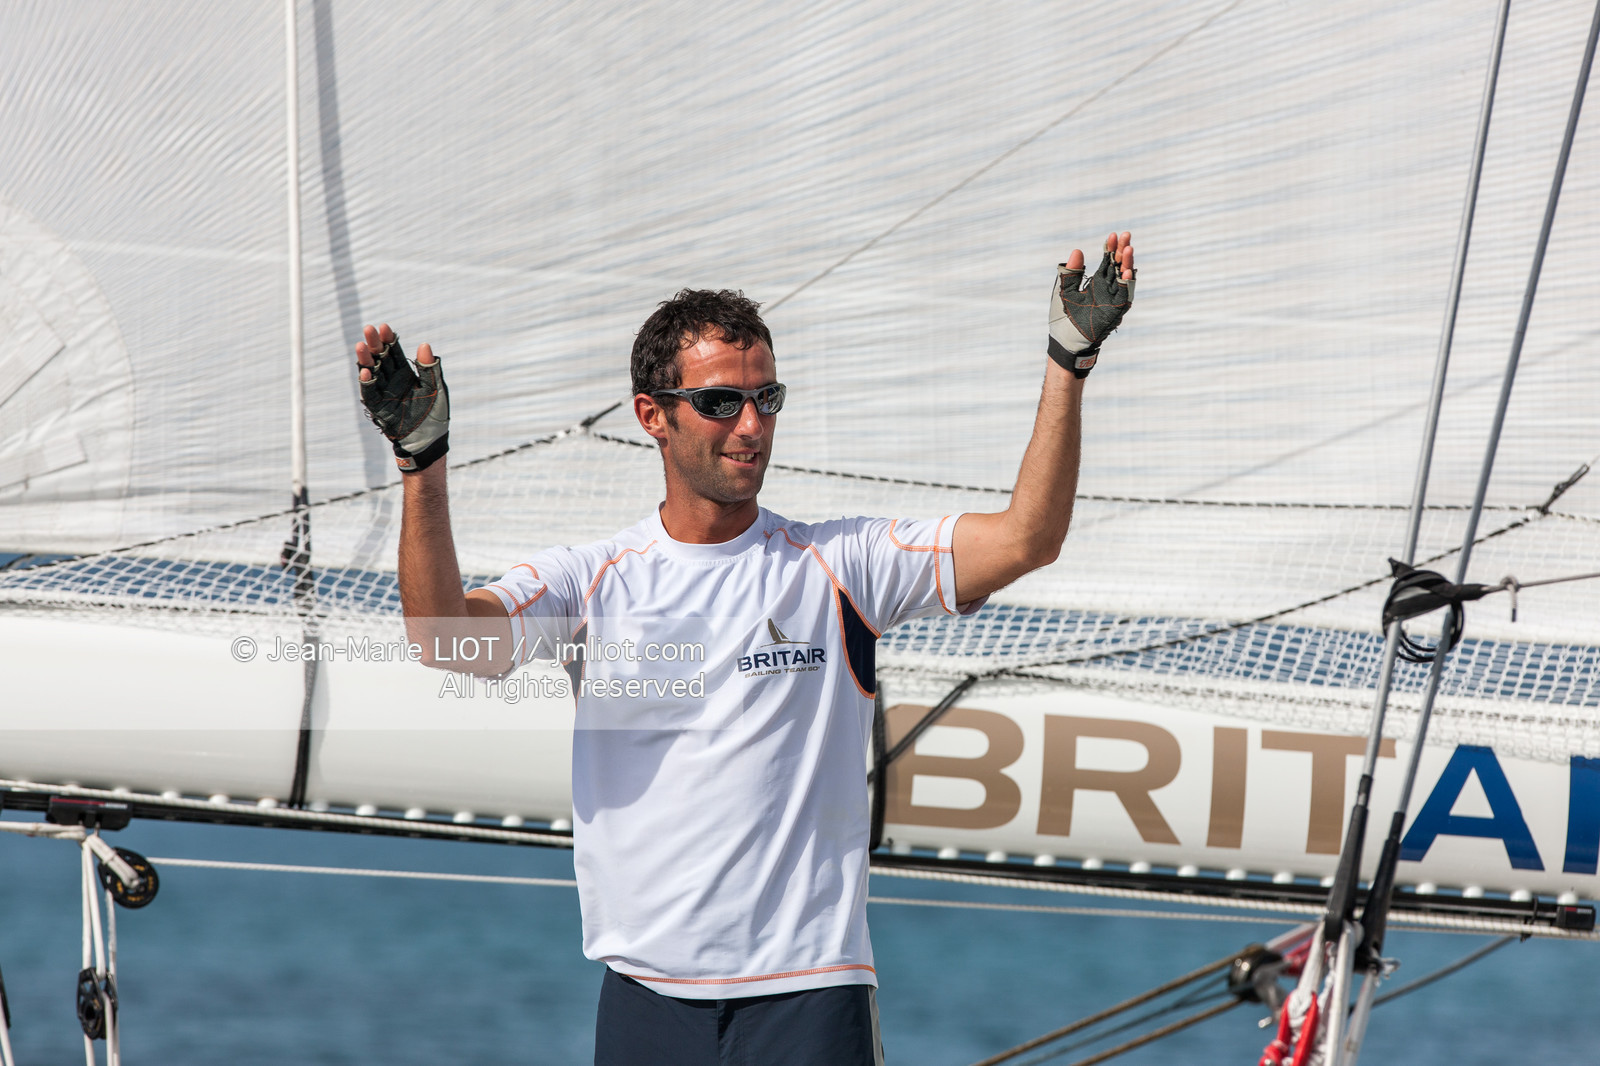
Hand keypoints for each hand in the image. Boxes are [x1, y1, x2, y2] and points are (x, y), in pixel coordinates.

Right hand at [356, 323, 449, 472]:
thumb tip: (425, 344)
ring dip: (366, 360)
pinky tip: (367, 371)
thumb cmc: (434, 415)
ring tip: (361, 346)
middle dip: (374, 344)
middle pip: (380, 359)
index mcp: (405, 374)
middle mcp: (392, 381)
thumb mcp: (436, 389)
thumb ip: (430, 369)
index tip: (384, 327)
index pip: (394, 353)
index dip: (389, 340)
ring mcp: (383, 393)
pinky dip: (367, 383)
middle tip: (369, 329)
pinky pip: (370, 393)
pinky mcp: (378, 408)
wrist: (429, 441)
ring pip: (372, 372)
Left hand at [1048, 231, 1134, 377]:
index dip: (1110, 248)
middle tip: (1125, 234)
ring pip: (1124, 279)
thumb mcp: (1065, 291)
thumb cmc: (1064, 319)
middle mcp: (1107, 290)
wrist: (1065, 342)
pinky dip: (1126, 285)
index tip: (1112, 234)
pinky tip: (1126, 272)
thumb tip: (1077, 250)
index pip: (1107, 261)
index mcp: (1097, 283)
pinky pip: (1123, 297)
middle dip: (1122, 250)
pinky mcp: (1114, 313)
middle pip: (1118, 266)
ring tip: (1128, 248)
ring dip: (1127, 264)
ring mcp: (1112, 301)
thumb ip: (1071, 273)